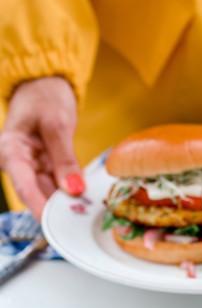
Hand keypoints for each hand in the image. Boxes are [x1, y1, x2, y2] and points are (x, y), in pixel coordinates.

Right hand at [0, 76, 82, 219]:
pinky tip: (85, 199)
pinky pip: (56, 181)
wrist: (43, 83)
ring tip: (85, 214)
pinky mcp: (43, 165)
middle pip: (36, 192)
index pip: (24, 185)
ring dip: (65, 202)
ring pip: (47, 190)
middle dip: (56, 209)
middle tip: (78, 223)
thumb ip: (64, 158)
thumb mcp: (57, 123)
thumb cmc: (44, 96)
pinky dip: (69, 189)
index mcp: (9, 150)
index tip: (54, 224)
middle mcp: (16, 162)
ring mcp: (30, 165)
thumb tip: (73, 189)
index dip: (39, 207)